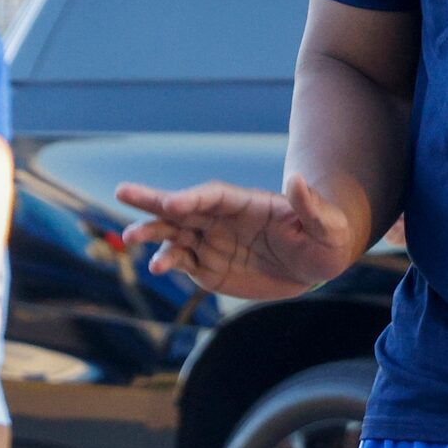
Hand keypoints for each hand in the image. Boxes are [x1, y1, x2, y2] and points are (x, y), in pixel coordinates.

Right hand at [115, 174, 362, 299]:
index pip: (213, 195)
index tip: (173, 202)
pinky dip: (168, 262)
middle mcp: (222, 220)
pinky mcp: (209, 268)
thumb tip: (298, 178)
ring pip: (175, 235)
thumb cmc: (326, 237)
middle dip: (153, 201)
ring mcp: (213, 243)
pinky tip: (156, 266)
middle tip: (122, 192)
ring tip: (131, 237)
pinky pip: (183, 262)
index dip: (192, 196)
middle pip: (182, 207)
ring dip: (153, 234)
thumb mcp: (326, 223)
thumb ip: (310, 205)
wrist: (318, 264)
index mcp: (246, 203)